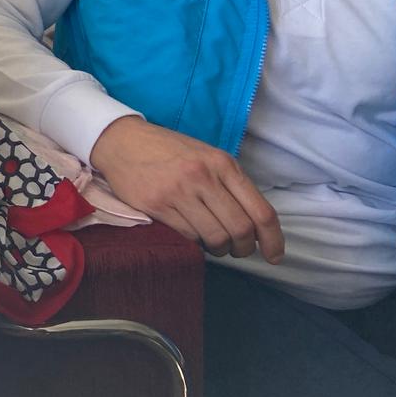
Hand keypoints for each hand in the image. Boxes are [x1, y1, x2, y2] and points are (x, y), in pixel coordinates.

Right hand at [91, 116, 284, 261]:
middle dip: (244, 248)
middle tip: (237, 249)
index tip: (274, 256)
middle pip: (241, 229)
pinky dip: (196, 243)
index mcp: (222, 164)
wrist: (121, 141)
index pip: (261, 211)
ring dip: (219, 248)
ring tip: (213, 243)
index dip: (273, 240)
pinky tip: (192, 235)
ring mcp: (179, 191)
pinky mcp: (156, 204)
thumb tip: (255, 224)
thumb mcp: (206, 157)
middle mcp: (204, 177)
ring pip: (216, 237)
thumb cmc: (168, 151)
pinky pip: (188, 236)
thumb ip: (230, 184)